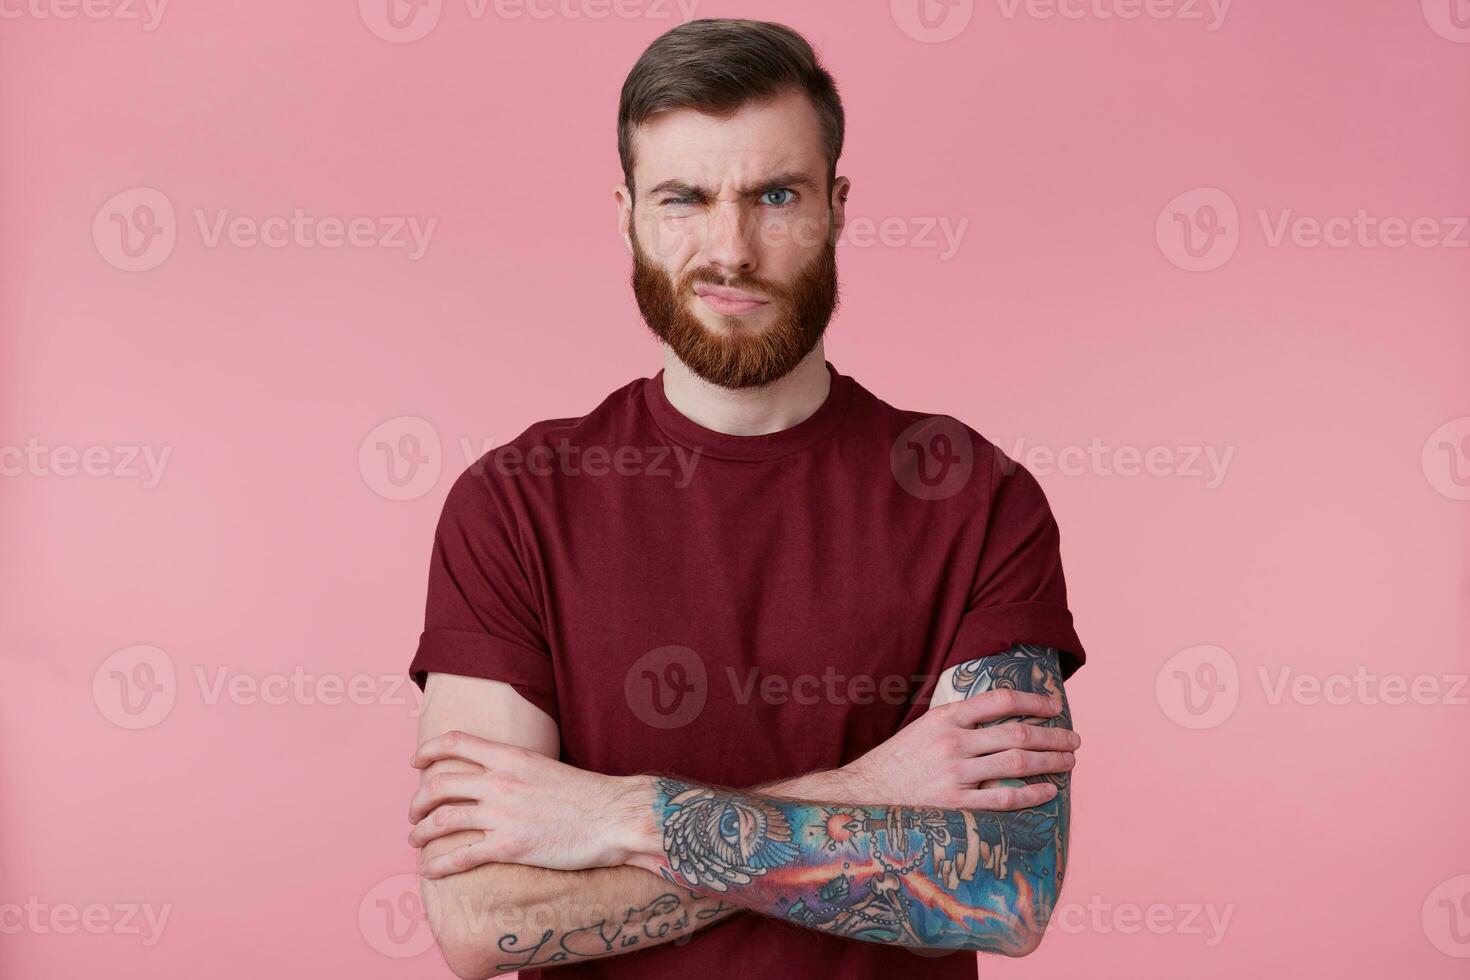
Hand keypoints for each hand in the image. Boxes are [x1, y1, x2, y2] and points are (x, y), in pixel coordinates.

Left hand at [408, 730, 652, 878]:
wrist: (613, 816)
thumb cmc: (586, 796)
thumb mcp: (545, 768)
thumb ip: (516, 769)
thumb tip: (496, 777)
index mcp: (510, 756)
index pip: (455, 742)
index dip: (428, 750)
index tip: (416, 761)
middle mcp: (500, 781)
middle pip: (439, 784)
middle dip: (418, 801)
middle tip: (414, 813)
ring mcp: (502, 814)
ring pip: (442, 820)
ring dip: (421, 832)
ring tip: (415, 840)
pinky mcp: (508, 847)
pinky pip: (460, 856)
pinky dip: (437, 865)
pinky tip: (429, 871)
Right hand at [840, 688, 1079, 809]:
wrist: (866, 791)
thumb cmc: (900, 758)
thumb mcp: (925, 726)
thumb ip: (960, 720)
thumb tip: (1002, 714)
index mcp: (945, 717)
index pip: (999, 700)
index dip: (1033, 702)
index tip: (1054, 707)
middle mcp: (952, 742)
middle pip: (1017, 733)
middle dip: (1052, 736)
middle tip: (1074, 740)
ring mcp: (954, 773)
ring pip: (1016, 764)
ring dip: (1050, 762)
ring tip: (1069, 762)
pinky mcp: (954, 803)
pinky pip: (1003, 799)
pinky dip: (1031, 794)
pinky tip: (1048, 791)